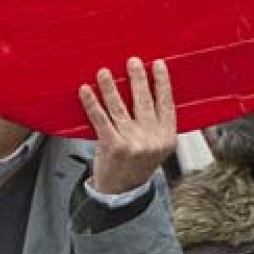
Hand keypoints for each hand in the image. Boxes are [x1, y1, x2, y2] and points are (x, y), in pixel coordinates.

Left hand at [79, 57, 176, 194]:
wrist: (121, 192)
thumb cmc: (136, 165)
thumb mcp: (157, 148)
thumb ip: (157, 124)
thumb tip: (149, 89)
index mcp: (166, 138)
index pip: (167, 104)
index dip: (163, 83)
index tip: (158, 64)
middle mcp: (152, 140)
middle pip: (144, 102)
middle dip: (138, 79)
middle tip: (132, 61)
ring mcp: (133, 143)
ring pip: (120, 108)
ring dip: (111, 87)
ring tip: (104, 72)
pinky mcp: (113, 146)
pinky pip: (101, 119)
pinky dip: (92, 103)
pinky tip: (86, 90)